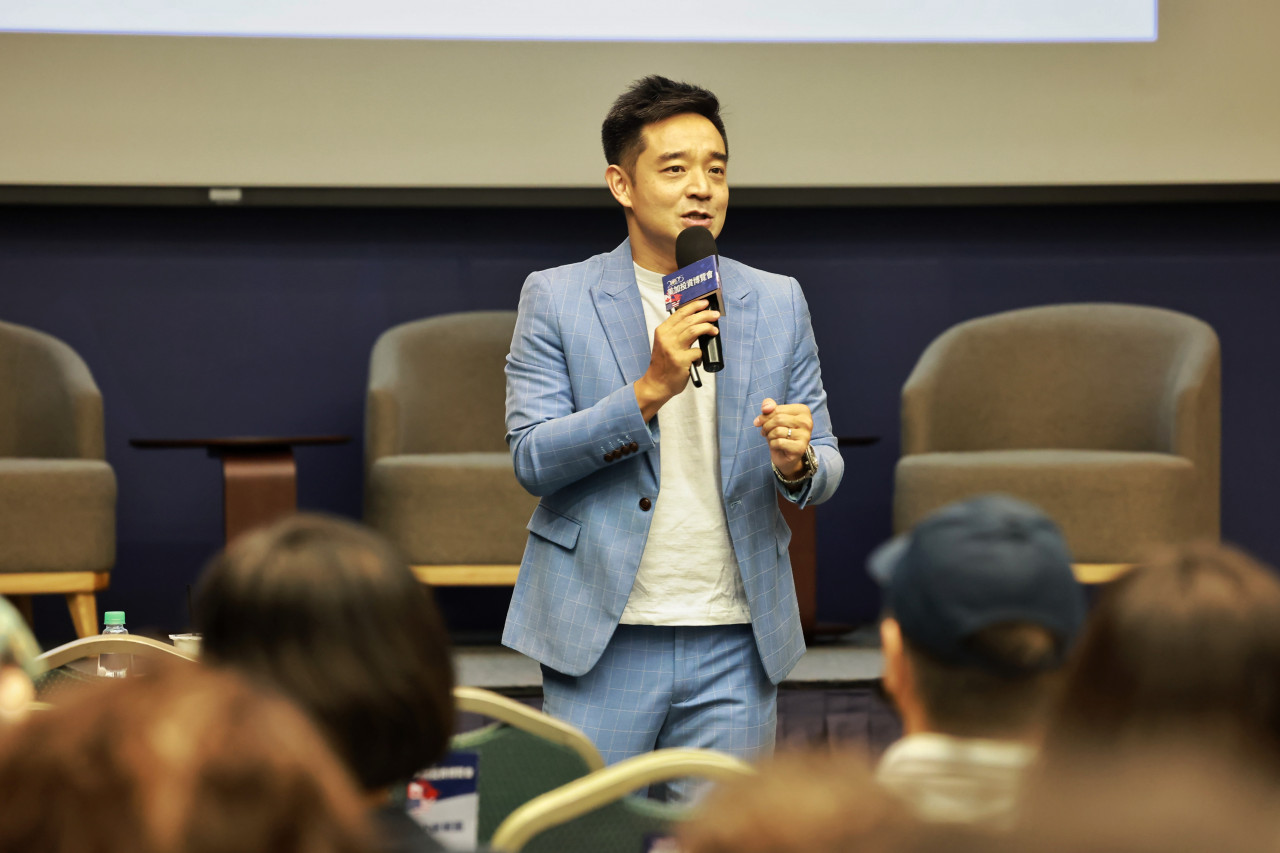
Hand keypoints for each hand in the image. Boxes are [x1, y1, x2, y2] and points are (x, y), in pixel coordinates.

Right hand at [634, 299, 719, 419]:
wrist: (656, 384)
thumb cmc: (663, 364)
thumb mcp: (664, 344)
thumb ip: (675, 333)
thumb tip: (696, 321)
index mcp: (662, 331)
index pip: (679, 313)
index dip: (694, 306)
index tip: (705, 303)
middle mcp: (666, 338)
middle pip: (689, 320)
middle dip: (705, 315)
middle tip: (715, 315)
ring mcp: (673, 349)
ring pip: (694, 331)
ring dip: (707, 327)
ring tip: (714, 329)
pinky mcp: (680, 361)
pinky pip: (697, 352)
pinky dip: (701, 354)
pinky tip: (700, 358)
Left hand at [753, 398, 812, 476]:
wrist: (787, 455)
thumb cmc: (781, 432)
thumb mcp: (773, 417)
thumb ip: (769, 406)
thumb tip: (765, 408)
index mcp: (803, 410)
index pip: (777, 409)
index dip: (764, 416)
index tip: (760, 422)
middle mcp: (807, 422)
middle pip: (778, 419)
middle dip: (766, 426)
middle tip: (764, 431)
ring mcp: (805, 435)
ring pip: (777, 431)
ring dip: (769, 435)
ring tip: (771, 438)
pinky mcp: (800, 448)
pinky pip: (778, 443)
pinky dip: (772, 444)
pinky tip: (776, 446)